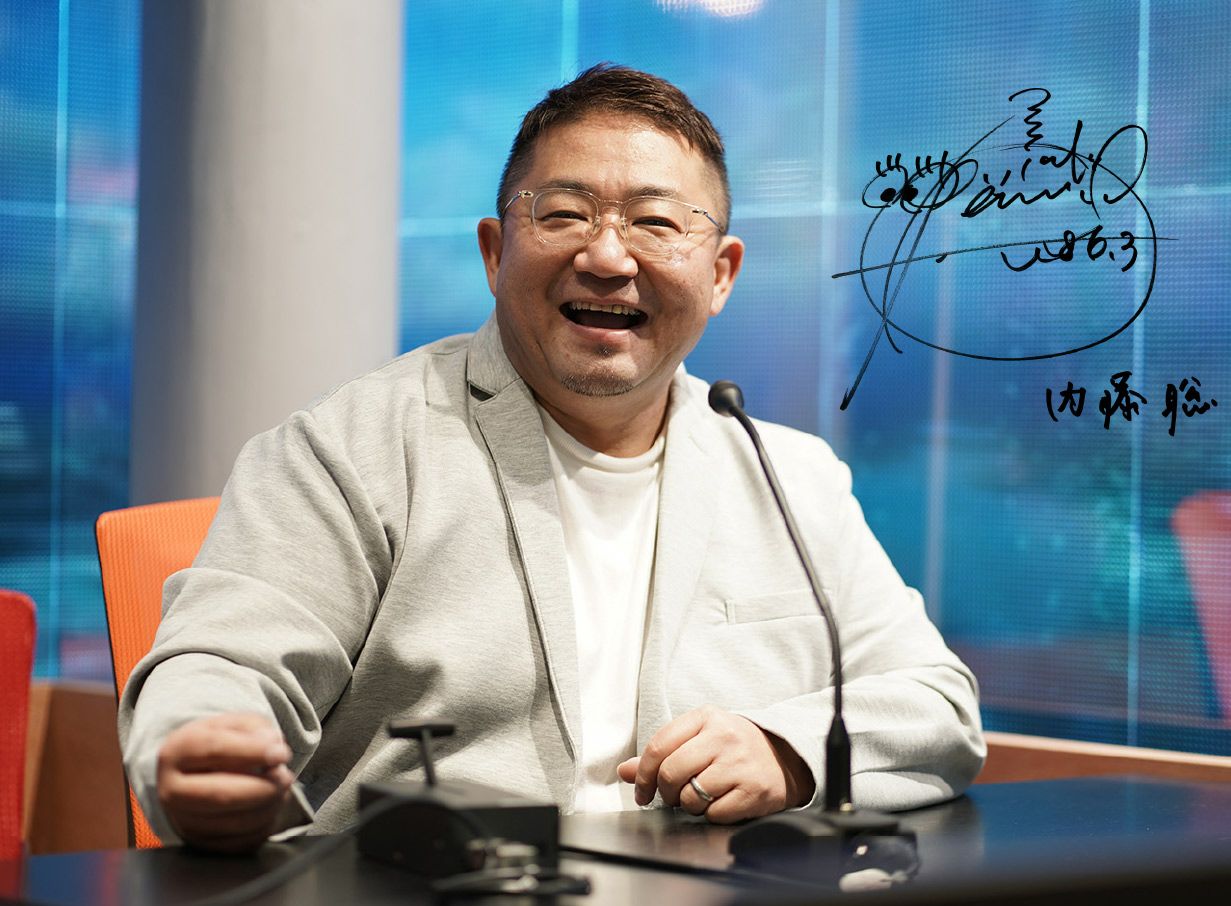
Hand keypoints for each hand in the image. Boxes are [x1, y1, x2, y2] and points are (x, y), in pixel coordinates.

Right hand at [156, 712, 294, 851]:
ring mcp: (183, 821)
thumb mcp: (233, 723)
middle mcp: (171, 791)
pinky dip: (265, 824)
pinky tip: (270, 805)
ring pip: (234, 822)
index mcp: (176, 752)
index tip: (282, 754)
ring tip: (281, 788)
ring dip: (270, 805)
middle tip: (286, 776)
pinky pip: (241, 842)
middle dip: (264, 787)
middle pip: (222, 794)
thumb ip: (253, 727)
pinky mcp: (200, 844)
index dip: (253, 752)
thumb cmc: (219, 745)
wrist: (194, 775)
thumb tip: (272, 744)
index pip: (214, 750)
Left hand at [617, 705, 814, 823]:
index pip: (659, 746)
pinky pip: (714, 813)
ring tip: (702, 795)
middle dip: (664, 792)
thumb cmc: (734, 747)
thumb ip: (661, 753)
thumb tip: (625, 771)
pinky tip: (722, 801)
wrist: (786, 756)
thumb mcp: (698, 737)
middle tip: (671, 796)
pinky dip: (711, 814)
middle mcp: (723, 737)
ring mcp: (739, 764)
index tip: (642, 790)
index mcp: (705, 717)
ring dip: (689, 804)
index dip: (643, 774)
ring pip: (690, 797)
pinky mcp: (753, 790)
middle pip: (671, 773)